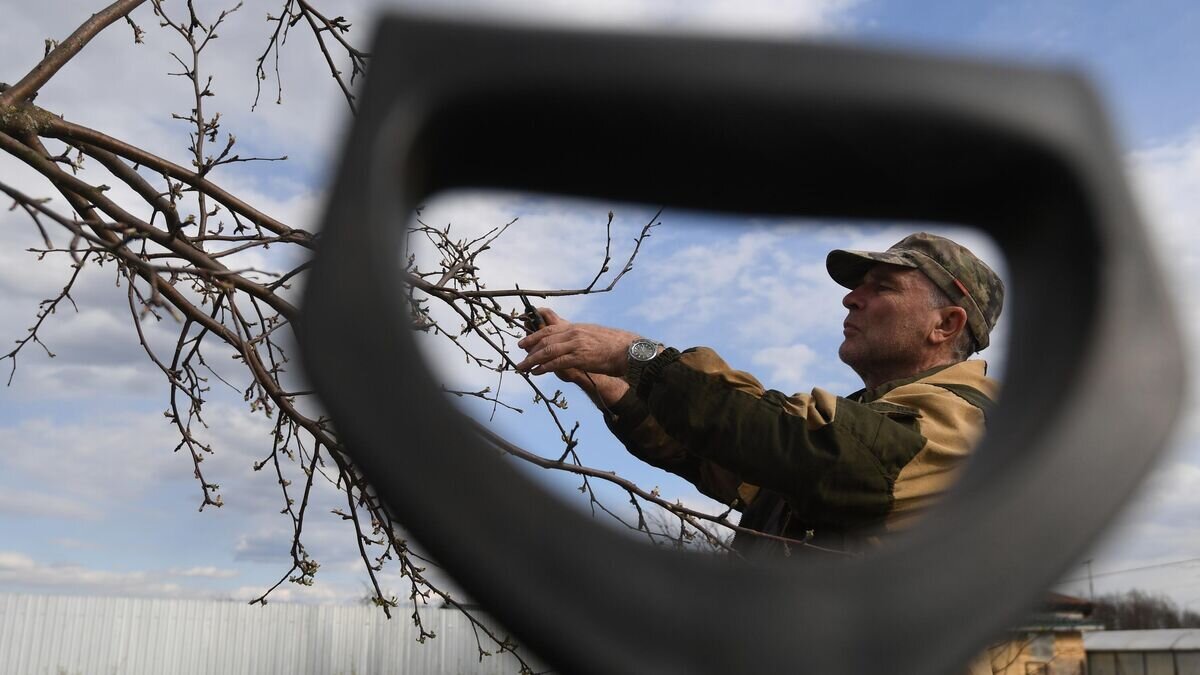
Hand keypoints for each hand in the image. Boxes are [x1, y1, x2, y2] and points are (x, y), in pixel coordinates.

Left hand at [515, 308, 638, 377]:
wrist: (629, 350)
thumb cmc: (615, 345)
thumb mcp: (594, 336)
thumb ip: (580, 339)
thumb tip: (572, 345)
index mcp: (576, 328)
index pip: (549, 329)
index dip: (534, 336)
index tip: (523, 343)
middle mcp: (574, 333)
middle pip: (545, 339)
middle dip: (529, 349)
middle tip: (519, 358)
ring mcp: (576, 345)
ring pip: (547, 351)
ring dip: (532, 360)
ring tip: (522, 368)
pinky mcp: (580, 357)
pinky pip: (557, 362)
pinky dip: (544, 367)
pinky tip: (536, 372)